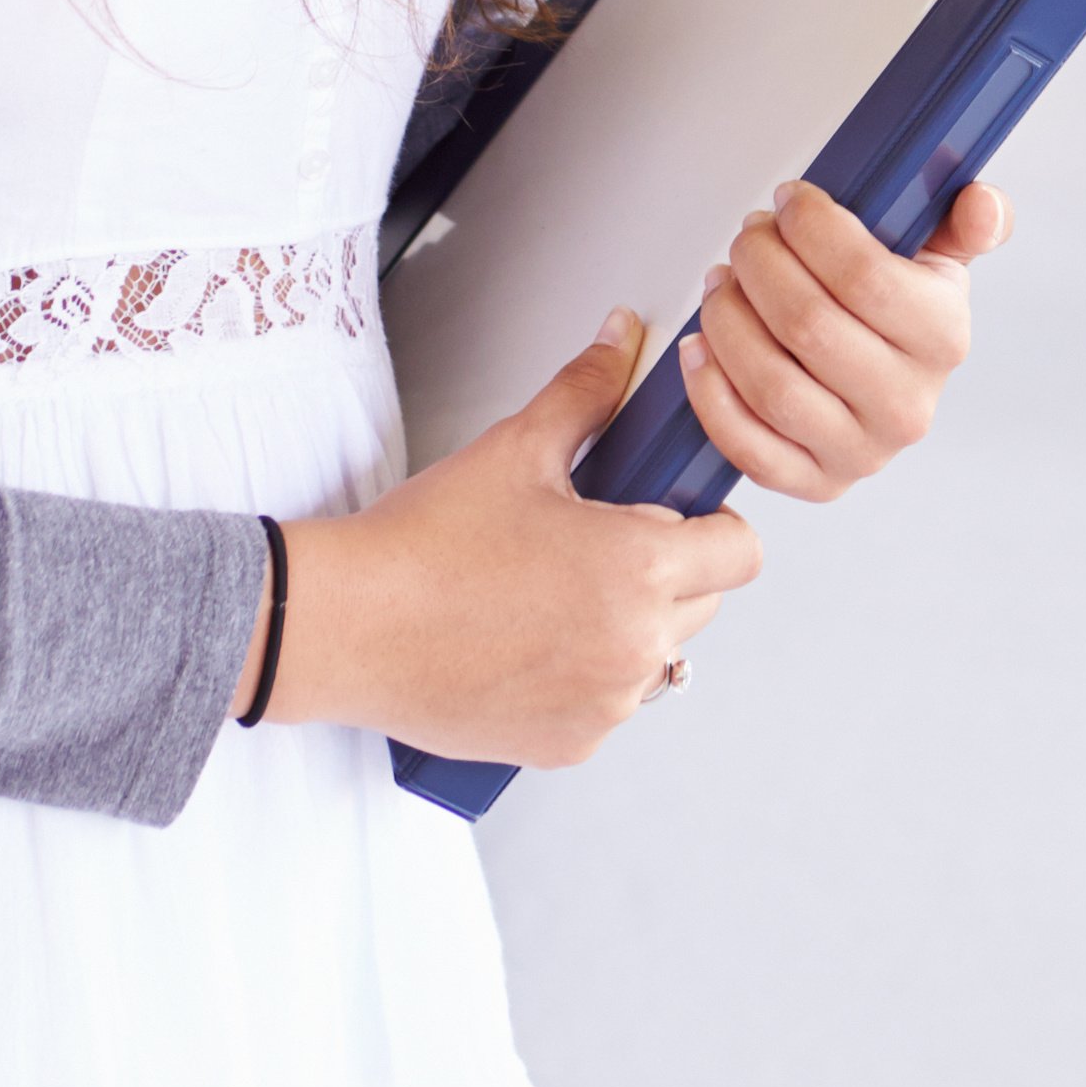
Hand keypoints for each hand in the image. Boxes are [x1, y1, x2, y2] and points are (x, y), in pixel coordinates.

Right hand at [263, 312, 760, 766]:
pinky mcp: (566, 745)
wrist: (345, 626)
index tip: (674, 515)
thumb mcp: (516, 450)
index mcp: (639, 568)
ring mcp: (603, 706)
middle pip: (701, 604)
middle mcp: (633, 648)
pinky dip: (583, 679)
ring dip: (625, 628)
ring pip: (654, 658)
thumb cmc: (423, 545)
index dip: (712, 525)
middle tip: (592, 545)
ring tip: (550, 594)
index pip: (740, 553)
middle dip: (664, 572)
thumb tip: (620, 341)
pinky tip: (526, 643)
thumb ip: (587, 391)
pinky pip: (607, 705)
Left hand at [678, 181, 1006, 502]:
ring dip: (727, 321)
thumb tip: (983, 204)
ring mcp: (860, 452)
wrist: (881, 385)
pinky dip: (710, 391)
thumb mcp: (939, 257)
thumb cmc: (897, 309)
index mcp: (944, 339)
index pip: (865, 276)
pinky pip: (747, 445)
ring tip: (721, 284)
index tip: (788, 201)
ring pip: (771, 384)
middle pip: (807, 325)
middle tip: (747, 239)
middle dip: (760, 265)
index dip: (811, 228)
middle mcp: (907, 405)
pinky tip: (699, 346)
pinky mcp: (814, 483)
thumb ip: (967, 220)